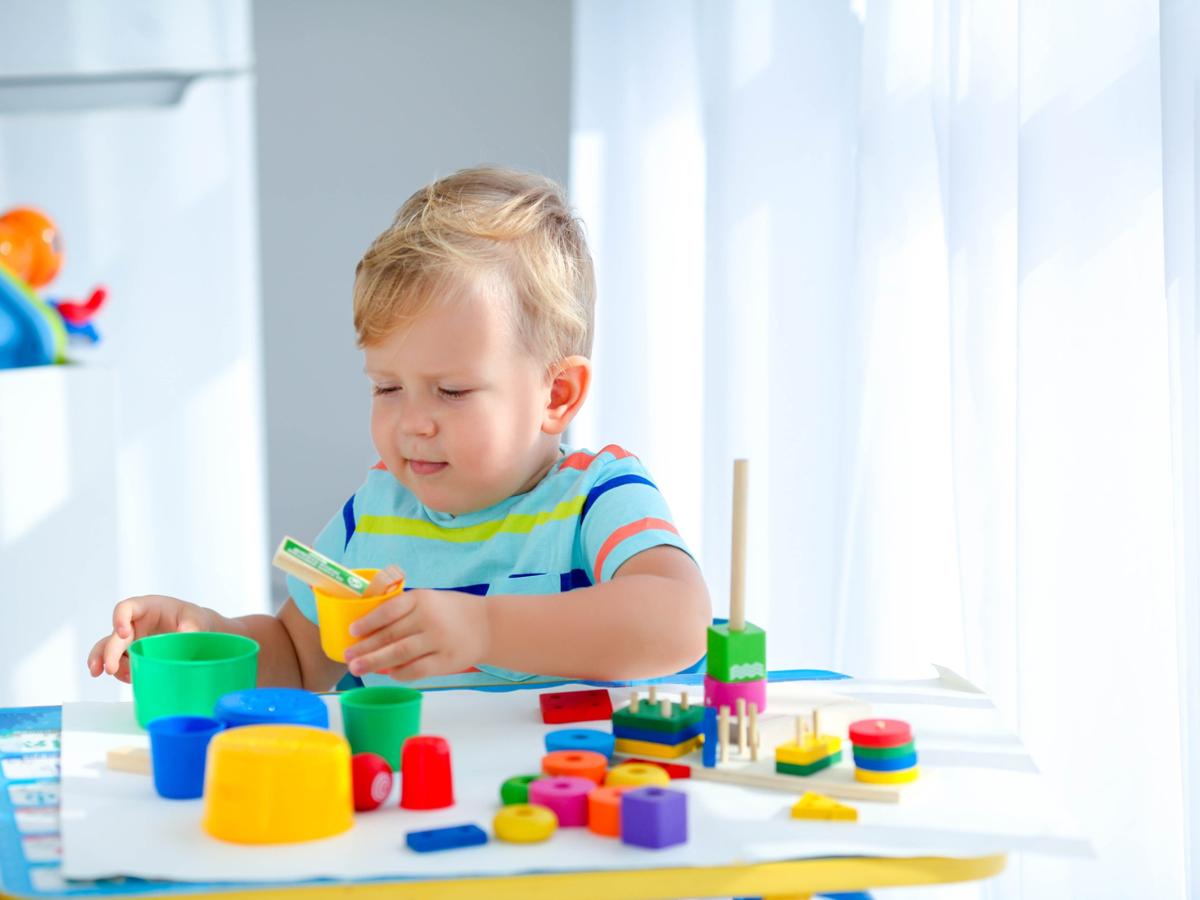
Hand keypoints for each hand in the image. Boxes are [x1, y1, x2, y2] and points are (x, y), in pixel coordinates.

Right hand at [86, 595, 215, 682]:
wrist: (197, 633)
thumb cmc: (193, 620)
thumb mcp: (195, 620)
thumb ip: (191, 628)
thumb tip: (185, 640)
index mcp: (147, 607)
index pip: (126, 608)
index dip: (120, 619)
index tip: (124, 633)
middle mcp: (134, 623)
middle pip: (114, 635)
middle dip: (109, 651)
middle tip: (110, 667)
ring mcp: (131, 640)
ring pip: (109, 650)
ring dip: (105, 662)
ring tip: (109, 673)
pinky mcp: (133, 654)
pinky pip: (120, 662)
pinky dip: (121, 672)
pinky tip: (128, 678)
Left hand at [344, 589, 489, 680]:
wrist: (487, 625)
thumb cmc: (450, 612)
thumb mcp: (429, 599)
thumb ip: (403, 610)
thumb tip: (367, 631)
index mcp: (422, 599)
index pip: (389, 610)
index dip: (368, 622)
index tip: (352, 632)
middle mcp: (429, 618)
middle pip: (390, 635)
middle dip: (366, 648)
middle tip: (347, 657)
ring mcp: (438, 640)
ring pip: (400, 654)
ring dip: (375, 662)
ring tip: (357, 669)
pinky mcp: (445, 661)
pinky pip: (416, 670)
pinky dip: (399, 673)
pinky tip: (388, 674)